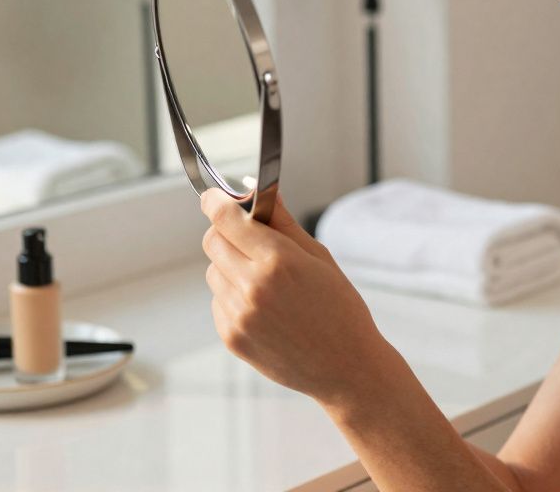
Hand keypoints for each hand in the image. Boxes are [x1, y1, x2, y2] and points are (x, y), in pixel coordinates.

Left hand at [200, 188, 392, 407]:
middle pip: (212, 242)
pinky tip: (265, 308)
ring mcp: (239, 315)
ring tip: (266, 282)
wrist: (347, 367)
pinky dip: (233, 297)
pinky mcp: (232, 337)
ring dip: (230, 267)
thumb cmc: (340, 308)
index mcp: (278, 261)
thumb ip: (283, 222)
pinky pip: (218, 302)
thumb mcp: (319, 257)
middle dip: (225, 233)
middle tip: (248, 239)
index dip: (215, 202)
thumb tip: (259, 190)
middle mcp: (253, 287)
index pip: (226, 218)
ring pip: (213, 272)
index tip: (214, 197)